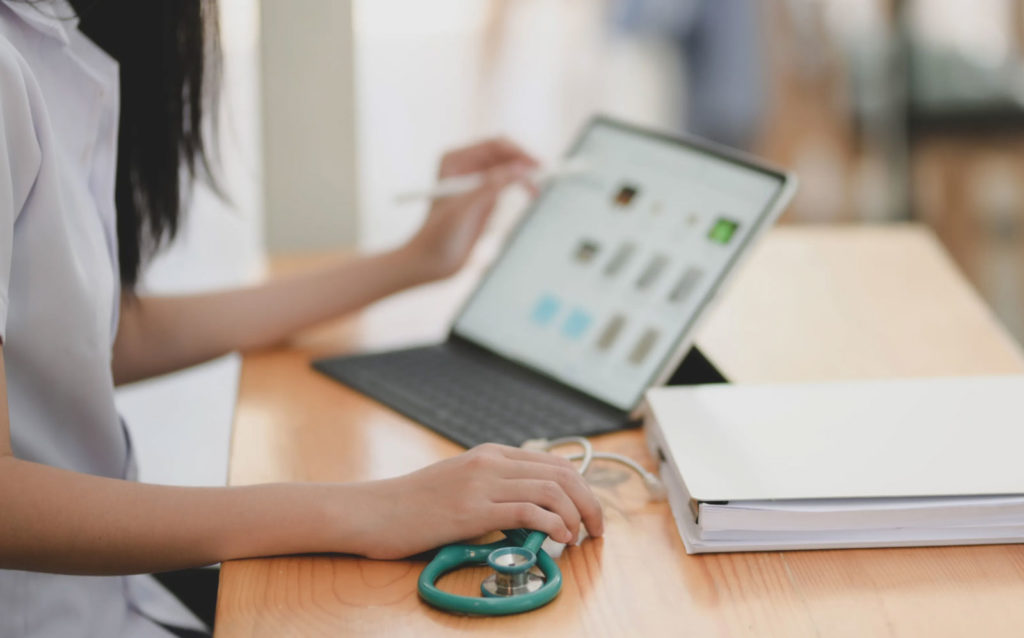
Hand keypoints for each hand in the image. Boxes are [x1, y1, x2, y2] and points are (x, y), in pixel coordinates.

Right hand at [345, 443, 603, 559]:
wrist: (374, 511)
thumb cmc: (414, 506)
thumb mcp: (461, 487)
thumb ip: (495, 492)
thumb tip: (533, 516)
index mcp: (492, 454)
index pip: (555, 463)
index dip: (582, 489)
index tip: (589, 514)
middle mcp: (491, 462)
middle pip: (561, 473)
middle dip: (589, 502)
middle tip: (596, 529)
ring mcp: (481, 483)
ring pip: (551, 489)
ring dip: (576, 515)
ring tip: (578, 537)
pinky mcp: (472, 509)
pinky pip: (527, 511)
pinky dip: (552, 524)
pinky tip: (556, 538)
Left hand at [403, 138, 538, 281]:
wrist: (431, 263)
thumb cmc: (438, 236)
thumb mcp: (467, 208)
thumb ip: (492, 186)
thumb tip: (521, 169)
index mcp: (454, 160)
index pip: (494, 146)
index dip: (517, 153)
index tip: (536, 166)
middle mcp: (465, 166)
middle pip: (504, 154)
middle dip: (524, 163)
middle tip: (545, 175)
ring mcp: (475, 181)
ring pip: (508, 168)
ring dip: (525, 175)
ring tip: (537, 189)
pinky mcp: (484, 198)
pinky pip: (507, 184)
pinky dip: (521, 186)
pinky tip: (530, 193)